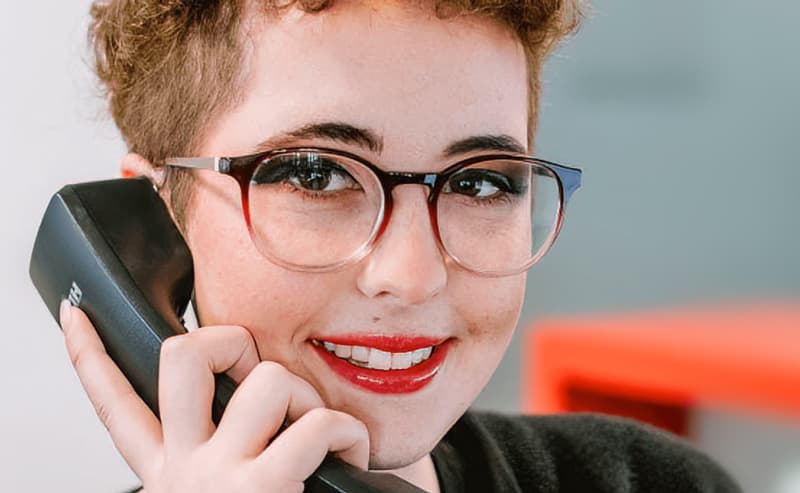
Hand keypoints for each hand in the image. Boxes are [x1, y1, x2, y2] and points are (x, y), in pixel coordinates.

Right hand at [59, 301, 368, 492]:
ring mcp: (221, 476)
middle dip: (224, 339)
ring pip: (266, 380)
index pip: (112, 404)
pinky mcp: (263, 489)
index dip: (88, 356)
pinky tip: (350, 455)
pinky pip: (317, 425)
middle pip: (181, 360)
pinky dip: (348, 432)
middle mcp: (185, 468)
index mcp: (168, 471)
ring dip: (305, 393)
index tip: (77, 316)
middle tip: (252, 365)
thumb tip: (239, 407)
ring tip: (317, 426)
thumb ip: (206, 457)